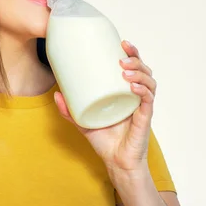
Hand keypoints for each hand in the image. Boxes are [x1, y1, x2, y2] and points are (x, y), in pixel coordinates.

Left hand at [54, 40, 156, 176]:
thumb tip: (56, 93)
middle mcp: (137, 96)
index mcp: (125, 91)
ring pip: (149, 81)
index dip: (131, 52)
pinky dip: (143, 90)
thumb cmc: (105, 141)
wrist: (116, 162)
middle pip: (144, 69)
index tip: (121, 42)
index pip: (133, 67)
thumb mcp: (83, 121)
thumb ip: (70, 110)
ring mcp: (142, 106)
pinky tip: (132, 85)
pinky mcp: (145, 117)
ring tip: (124, 69)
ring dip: (139, 71)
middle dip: (136, 58)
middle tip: (122, 54)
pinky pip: (148, 99)